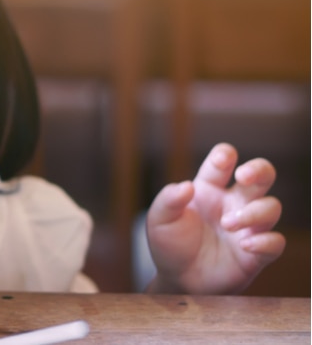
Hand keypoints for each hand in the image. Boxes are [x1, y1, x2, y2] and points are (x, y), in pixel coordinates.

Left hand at [146, 143, 284, 293]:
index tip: (222, 160)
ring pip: (271, 207)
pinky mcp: (256, 253)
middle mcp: (232, 203)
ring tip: (228, 224)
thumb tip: (185, 186)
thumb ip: (168, 200)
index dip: (225, 155)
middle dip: (259, 169)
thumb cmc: (169, 243)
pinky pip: (275, 242)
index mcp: (208, 189)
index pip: (222, 162)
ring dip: (254, 212)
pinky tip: (246, 245)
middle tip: (244, 176)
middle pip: (261, 176)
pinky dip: (266, 241)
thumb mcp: (159, 219)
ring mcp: (247, 227)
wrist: (177, 279)